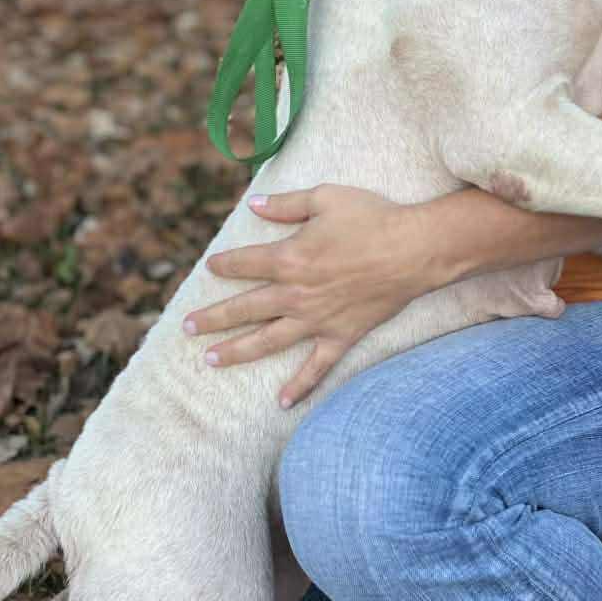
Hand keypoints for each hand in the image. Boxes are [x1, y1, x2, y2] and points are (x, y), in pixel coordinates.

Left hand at [185, 183, 431, 406]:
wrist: (414, 249)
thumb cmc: (371, 217)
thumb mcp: (325, 198)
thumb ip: (286, 204)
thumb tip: (253, 204)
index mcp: (288, 258)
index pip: (244, 264)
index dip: (224, 265)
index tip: (210, 267)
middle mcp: (295, 294)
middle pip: (243, 309)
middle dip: (212, 318)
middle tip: (187, 328)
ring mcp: (316, 320)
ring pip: (267, 341)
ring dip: (236, 351)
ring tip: (211, 360)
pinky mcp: (340, 336)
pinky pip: (316, 367)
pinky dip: (299, 386)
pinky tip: (281, 402)